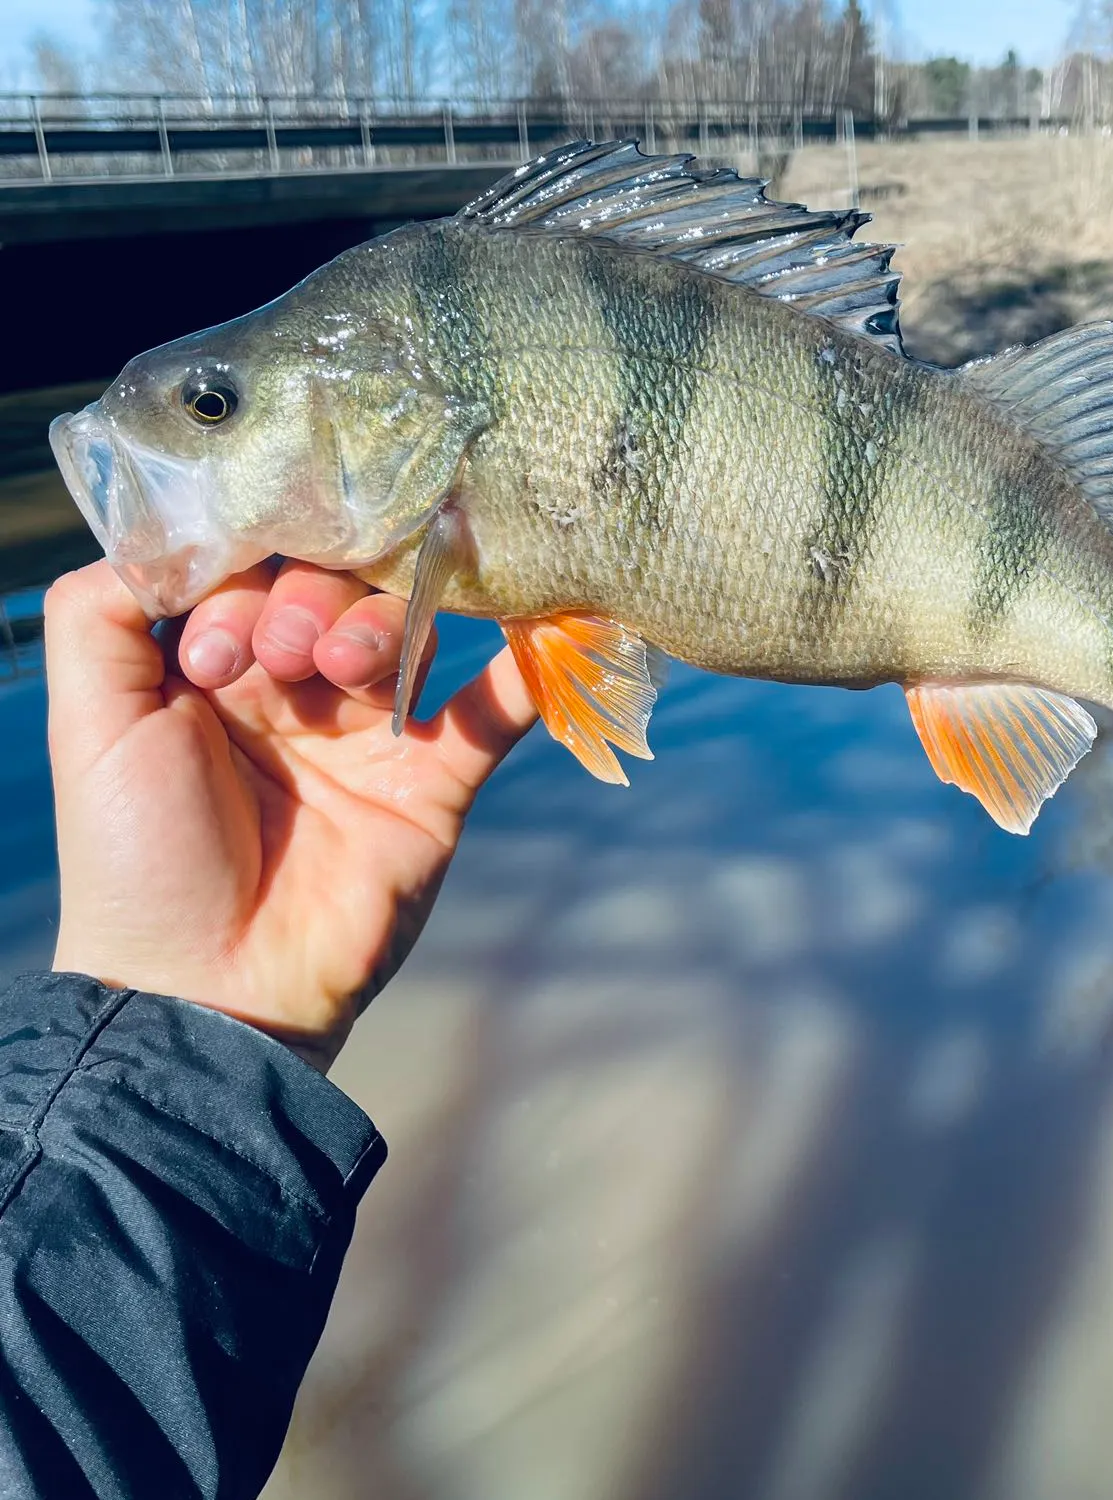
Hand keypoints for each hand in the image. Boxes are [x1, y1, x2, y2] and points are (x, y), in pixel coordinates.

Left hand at [45, 560, 535, 1071]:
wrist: (213, 989)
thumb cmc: (140, 858)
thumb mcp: (90, 725)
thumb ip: (99, 614)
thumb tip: (166, 526)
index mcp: (218, 668)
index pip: (254, 570)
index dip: (245, 579)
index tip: (216, 649)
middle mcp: (299, 690)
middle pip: (336, 588)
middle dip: (313, 599)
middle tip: (289, 657)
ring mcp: (373, 736)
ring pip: (407, 634)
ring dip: (383, 627)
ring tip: (343, 671)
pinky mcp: (435, 786)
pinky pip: (493, 714)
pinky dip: (525, 670)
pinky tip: (542, 625)